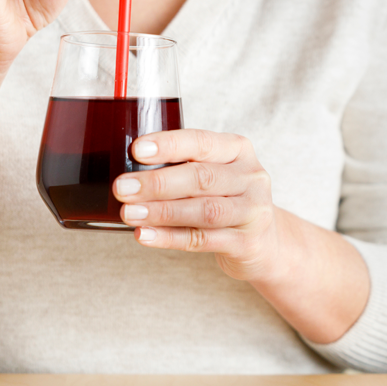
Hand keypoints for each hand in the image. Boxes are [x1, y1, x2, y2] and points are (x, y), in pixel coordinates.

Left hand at [113, 130, 283, 281]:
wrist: (264, 241)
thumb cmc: (226, 199)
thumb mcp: (215, 174)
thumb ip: (183, 167)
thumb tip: (129, 171)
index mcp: (238, 150)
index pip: (201, 142)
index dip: (169, 145)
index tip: (136, 150)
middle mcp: (251, 177)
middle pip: (202, 178)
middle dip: (157, 183)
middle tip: (122, 188)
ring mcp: (252, 211)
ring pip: (204, 210)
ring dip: (162, 212)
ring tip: (129, 213)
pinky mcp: (247, 243)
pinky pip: (203, 240)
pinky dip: (170, 238)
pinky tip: (146, 235)